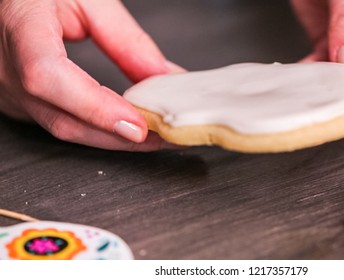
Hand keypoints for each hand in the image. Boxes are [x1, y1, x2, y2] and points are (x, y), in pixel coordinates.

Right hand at [0, 0, 182, 150]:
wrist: (9, 1)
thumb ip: (126, 37)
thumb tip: (162, 76)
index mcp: (19, 25)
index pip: (49, 76)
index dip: (95, 107)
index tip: (137, 125)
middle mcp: (5, 66)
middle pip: (64, 119)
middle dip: (121, 136)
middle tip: (165, 135)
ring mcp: (9, 89)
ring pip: (65, 128)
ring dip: (114, 138)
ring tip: (154, 135)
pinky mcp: (19, 100)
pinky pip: (61, 123)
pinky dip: (98, 129)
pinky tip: (124, 127)